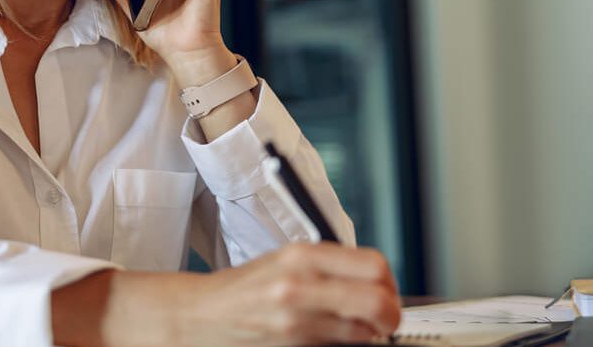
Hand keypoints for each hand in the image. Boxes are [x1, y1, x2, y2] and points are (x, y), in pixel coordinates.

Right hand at [176, 243, 401, 345]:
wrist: (201, 315)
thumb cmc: (244, 289)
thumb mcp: (286, 261)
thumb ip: (328, 267)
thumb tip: (375, 281)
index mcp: (304, 254)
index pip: (374, 265)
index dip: (390, 284)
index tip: (388, 292)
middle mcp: (301, 283)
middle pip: (378, 300)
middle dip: (391, 316)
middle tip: (386, 321)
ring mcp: (296, 318)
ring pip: (363, 332)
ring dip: (368, 334)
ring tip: (357, 330)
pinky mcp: (291, 344)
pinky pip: (338, 346)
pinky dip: (344, 345)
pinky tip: (331, 339)